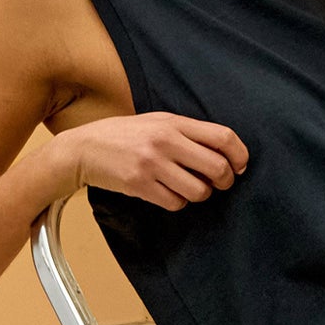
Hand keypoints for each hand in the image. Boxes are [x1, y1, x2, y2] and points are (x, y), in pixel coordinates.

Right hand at [59, 112, 247, 212]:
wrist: (84, 148)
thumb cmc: (125, 134)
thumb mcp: (158, 121)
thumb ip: (189, 132)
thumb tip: (224, 152)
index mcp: (174, 123)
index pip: (223, 137)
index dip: (240, 154)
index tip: (240, 166)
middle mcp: (165, 142)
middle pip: (217, 167)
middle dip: (226, 180)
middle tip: (221, 183)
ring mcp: (152, 165)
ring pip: (199, 191)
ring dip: (201, 194)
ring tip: (191, 187)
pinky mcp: (139, 186)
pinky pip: (176, 203)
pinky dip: (179, 202)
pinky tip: (169, 193)